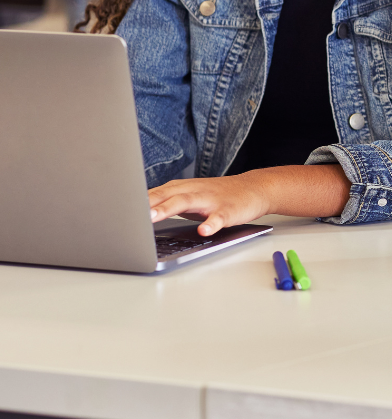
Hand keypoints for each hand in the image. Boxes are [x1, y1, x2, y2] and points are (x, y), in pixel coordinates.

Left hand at [147, 164, 349, 235]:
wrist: (254, 189)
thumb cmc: (216, 195)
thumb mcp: (187, 196)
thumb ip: (163, 202)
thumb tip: (131, 215)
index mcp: (180, 189)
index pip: (151, 194)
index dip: (132, 202)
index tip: (111, 210)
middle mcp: (193, 191)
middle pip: (165, 195)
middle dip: (146, 204)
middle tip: (128, 213)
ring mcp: (211, 200)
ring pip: (187, 202)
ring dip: (168, 208)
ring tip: (154, 217)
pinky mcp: (229, 210)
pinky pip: (219, 217)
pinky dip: (211, 223)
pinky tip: (204, 230)